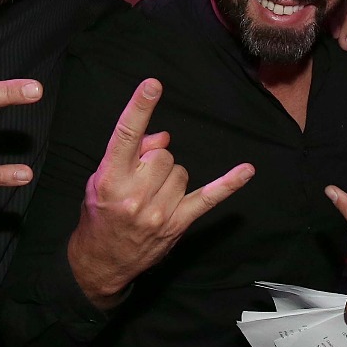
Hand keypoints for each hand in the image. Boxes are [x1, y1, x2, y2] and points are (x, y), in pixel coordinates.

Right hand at [66, 78, 253, 307]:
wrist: (101, 261)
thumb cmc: (101, 214)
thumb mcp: (100, 180)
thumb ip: (130, 154)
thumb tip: (163, 136)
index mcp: (110, 179)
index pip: (126, 136)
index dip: (140, 108)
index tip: (153, 85)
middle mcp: (135, 194)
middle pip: (163, 154)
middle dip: (154, 161)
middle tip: (141, 180)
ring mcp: (159, 211)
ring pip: (180, 170)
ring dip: (170, 178)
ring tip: (152, 195)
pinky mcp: (178, 223)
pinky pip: (208, 198)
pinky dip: (228, 184)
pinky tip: (247, 170)